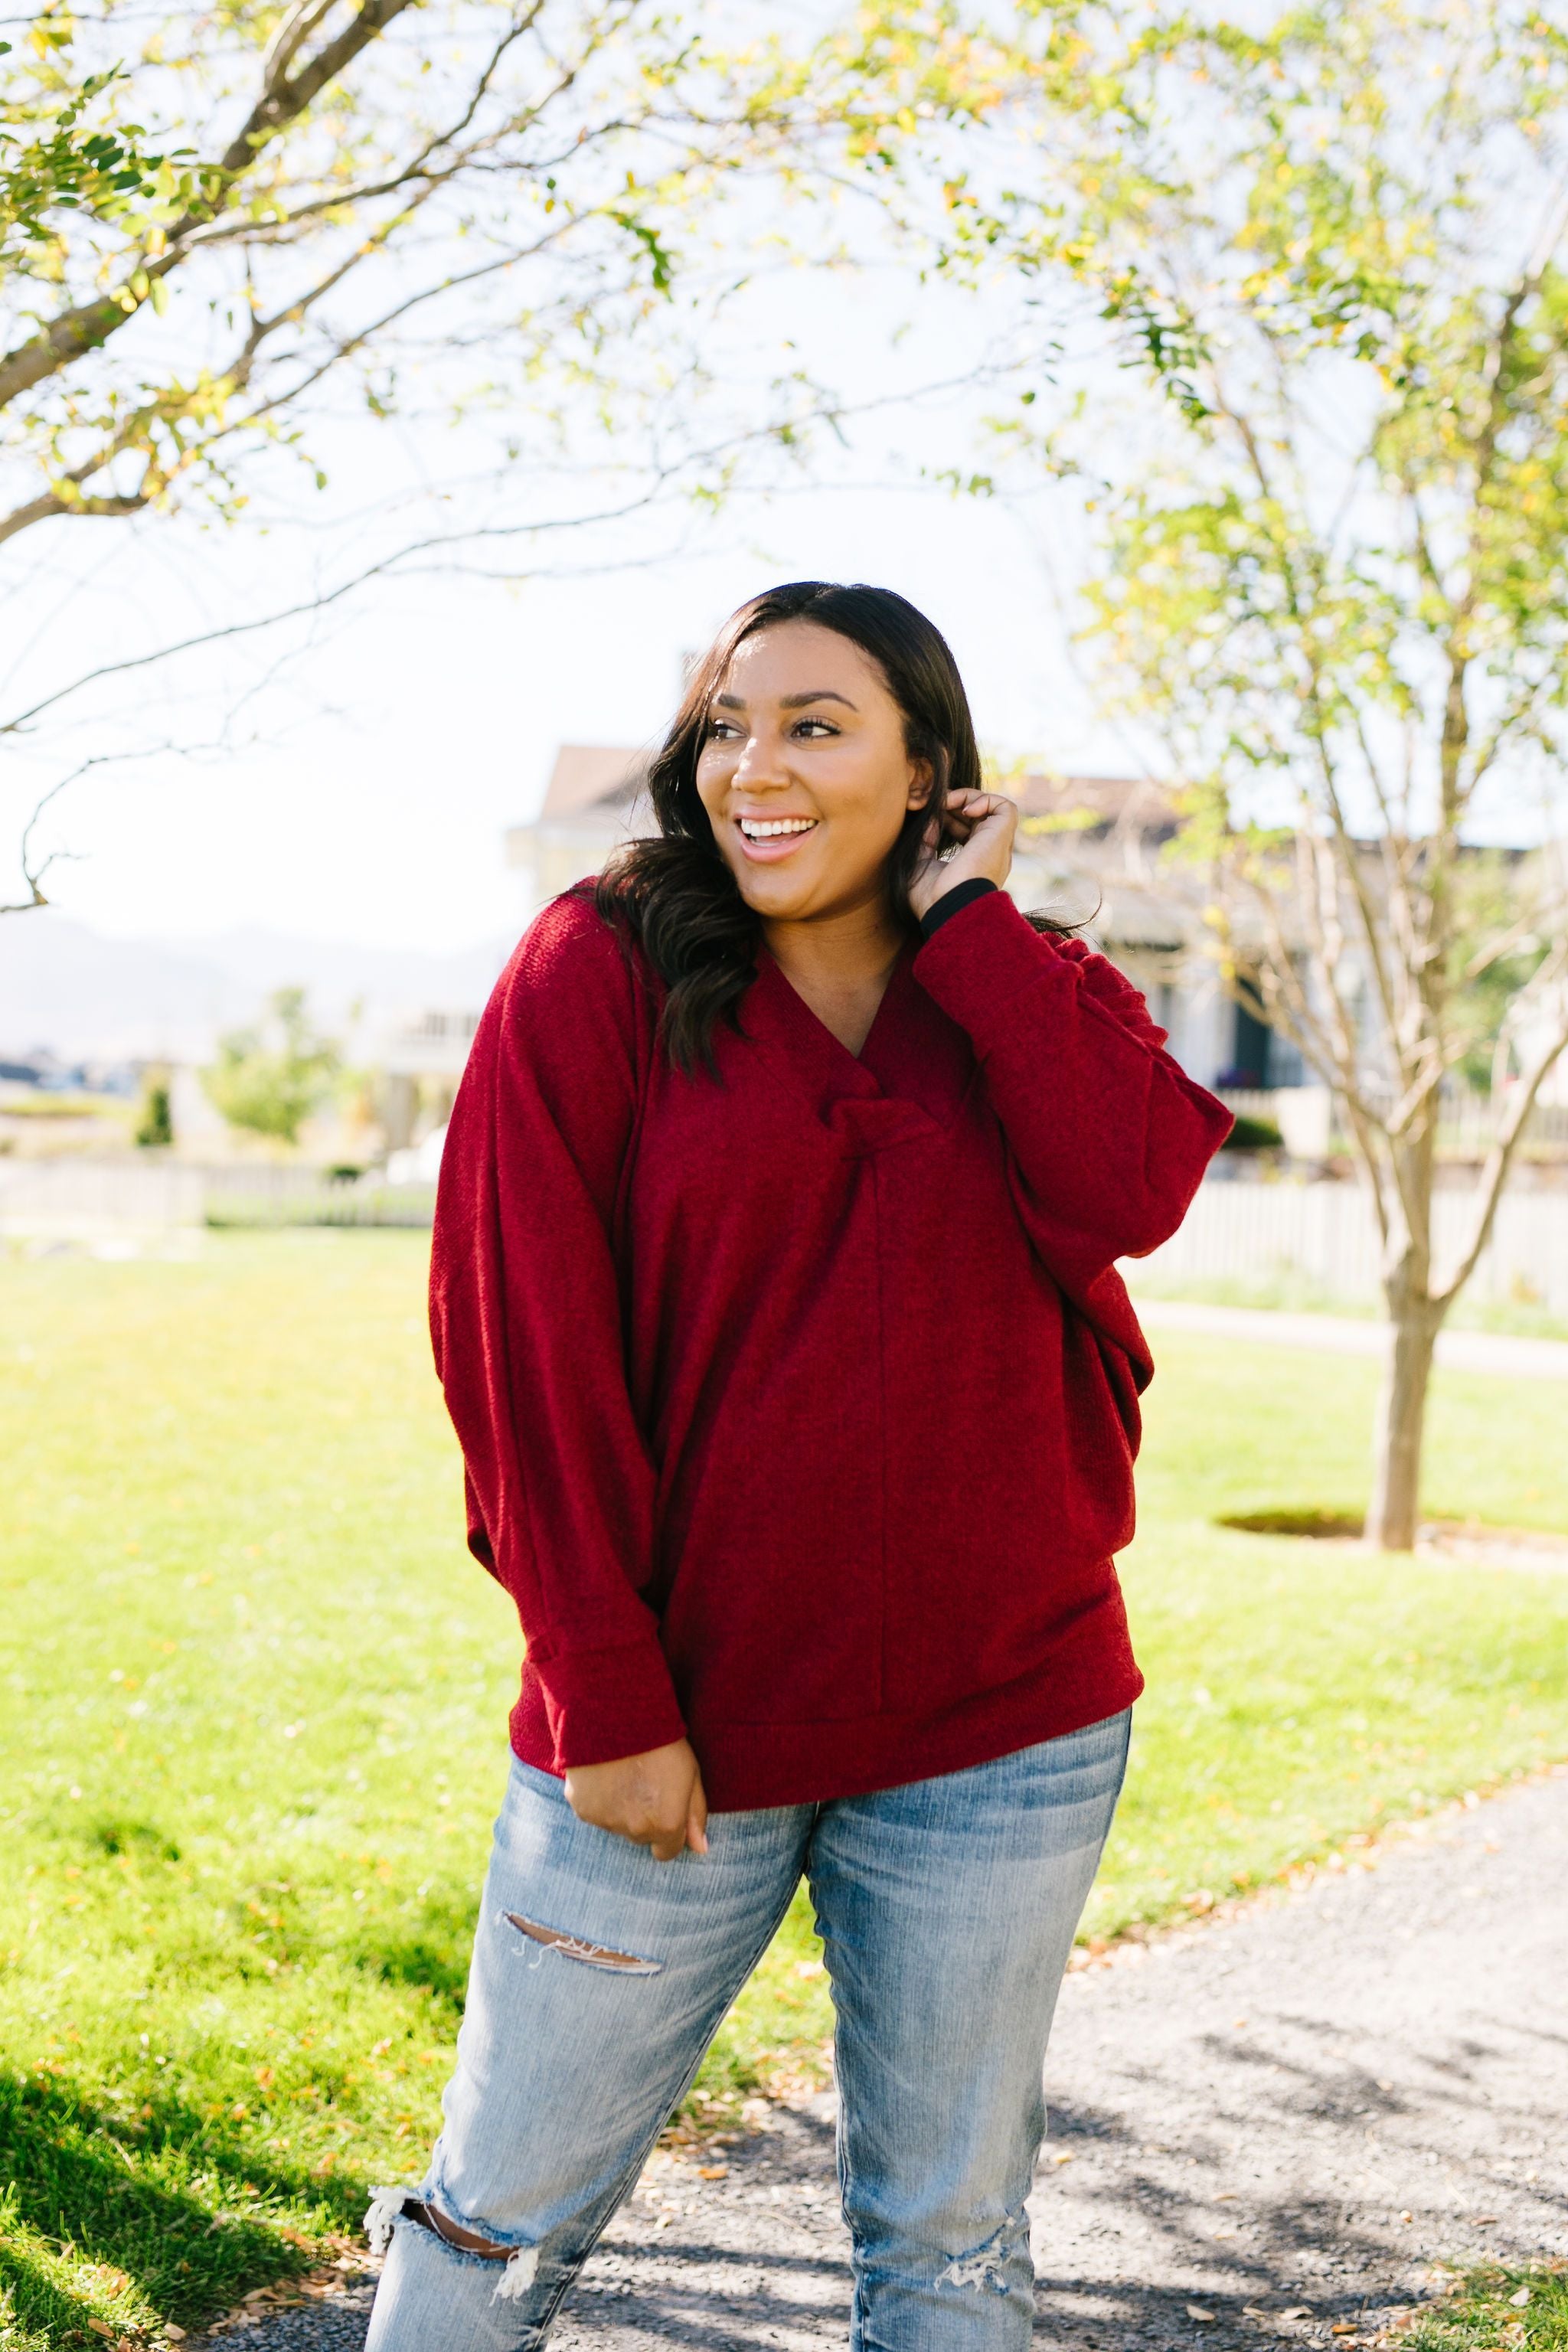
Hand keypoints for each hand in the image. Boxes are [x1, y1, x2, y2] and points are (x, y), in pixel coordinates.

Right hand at [564, 1738, 708, 1861]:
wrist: (617, 1714)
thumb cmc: (661, 1740)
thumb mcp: (691, 1773)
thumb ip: (695, 1814)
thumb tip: (700, 1850)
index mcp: (665, 1824)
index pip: (667, 1851)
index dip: (668, 1831)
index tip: (665, 1808)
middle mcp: (635, 1830)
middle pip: (641, 1837)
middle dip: (644, 1819)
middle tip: (644, 1783)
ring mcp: (605, 1820)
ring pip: (616, 1825)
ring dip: (620, 1808)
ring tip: (623, 1773)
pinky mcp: (581, 1807)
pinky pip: (593, 1811)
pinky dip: (598, 1798)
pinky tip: (603, 1772)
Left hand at [908, 789, 1017, 922]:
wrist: (949, 908)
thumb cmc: (931, 897)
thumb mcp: (920, 863)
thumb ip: (925, 839)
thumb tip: (931, 816)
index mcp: (973, 866)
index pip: (967, 833)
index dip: (949, 819)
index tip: (931, 816)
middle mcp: (989, 855)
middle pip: (979, 819)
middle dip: (956, 806)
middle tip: (937, 804)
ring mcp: (998, 846)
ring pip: (993, 810)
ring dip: (969, 798)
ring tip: (947, 801)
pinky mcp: (1002, 837)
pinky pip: (1005, 807)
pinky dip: (985, 799)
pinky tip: (964, 809)